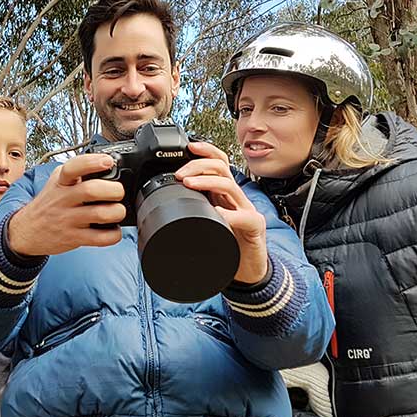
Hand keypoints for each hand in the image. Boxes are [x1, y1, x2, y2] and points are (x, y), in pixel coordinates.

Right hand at [8, 153, 126, 256]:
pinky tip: (113, 229)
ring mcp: (68, 220)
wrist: (27, 230)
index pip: (74, 167)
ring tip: (117, 211)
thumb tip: (105, 162)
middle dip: (114, 190)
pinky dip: (114, 234)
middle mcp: (63, 199)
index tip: (107, 162)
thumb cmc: (49, 203)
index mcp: (61, 182)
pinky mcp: (73, 238)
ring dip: (117, 212)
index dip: (93, 162)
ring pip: (101, 214)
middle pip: (92, 190)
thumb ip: (77, 171)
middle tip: (118, 192)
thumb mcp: (57, 181)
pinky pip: (100, 238)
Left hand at [174, 141, 268, 284]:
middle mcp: (235, 198)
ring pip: (230, 186)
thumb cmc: (227, 245)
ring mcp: (246, 210)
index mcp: (223, 194)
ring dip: (207, 181)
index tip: (187, 147)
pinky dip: (230, 214)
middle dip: (199, 165)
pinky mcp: (254, 227)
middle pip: (221, 168)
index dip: (205, 151)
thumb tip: (161, 209)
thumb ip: (192, 213)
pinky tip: (218, 213)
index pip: (218, 163)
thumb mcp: (205, 224)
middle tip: (180, 174)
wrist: (250, 270)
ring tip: (189, 184)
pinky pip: (245, 217)